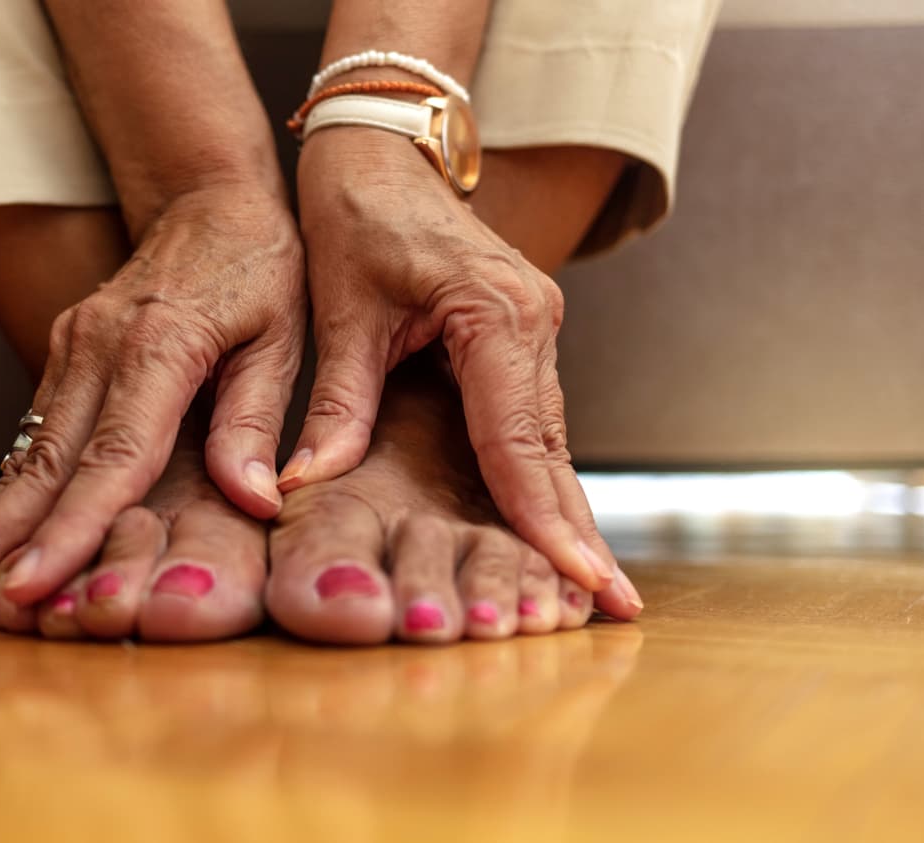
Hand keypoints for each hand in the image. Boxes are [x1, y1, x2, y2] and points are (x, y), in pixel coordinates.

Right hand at [0, 186, 305, 618]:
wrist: (209, 197)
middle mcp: (97, 348)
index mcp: (159, 346)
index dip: (71, 529)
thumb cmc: (261, 268)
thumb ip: (257, 419)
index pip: (111, 457)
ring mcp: (71, 350)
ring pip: (22, 456)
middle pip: (40, 466)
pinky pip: (31, 437)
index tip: (30, 587)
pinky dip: (6, 495)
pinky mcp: (62, 355)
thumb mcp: (284, 337)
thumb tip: (254, 501)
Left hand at [285, 129, 618, 595]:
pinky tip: (550, 526)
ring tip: (590, 587)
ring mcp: (536, 326)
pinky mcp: (522, 334)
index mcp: (494, 313)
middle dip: (576, 531)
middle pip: (552, 448)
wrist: (383, 152)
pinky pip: (534, 418)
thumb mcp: (340, 311)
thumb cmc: (356, 216)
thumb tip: (309, 483)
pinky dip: (539, 474)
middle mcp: (533, 321)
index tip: (578, 579)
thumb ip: (336, 401)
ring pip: (549, 438)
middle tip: (614, 608)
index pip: (518, 438)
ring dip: (563, 509)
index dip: (541, 516)